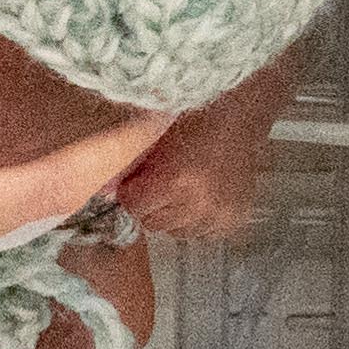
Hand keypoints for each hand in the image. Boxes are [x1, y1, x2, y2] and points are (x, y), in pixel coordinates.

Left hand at [117, 56, 300, 241]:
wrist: (241, 115)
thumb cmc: (195, 119)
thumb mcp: (156, 139)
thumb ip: (131, 167)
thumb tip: (107, 190)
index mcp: (176, 180)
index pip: (135, 207)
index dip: (131, 192)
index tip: (135, 182)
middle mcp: (199, 203)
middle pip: (155, 223)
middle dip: (150, 205)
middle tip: (158, 185)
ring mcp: (220, 214)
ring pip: (178, 232)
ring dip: (174, 215)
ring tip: (181, 191)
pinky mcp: (234, 219)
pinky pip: (204, 233)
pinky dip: (198, 220)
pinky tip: (200, 199)